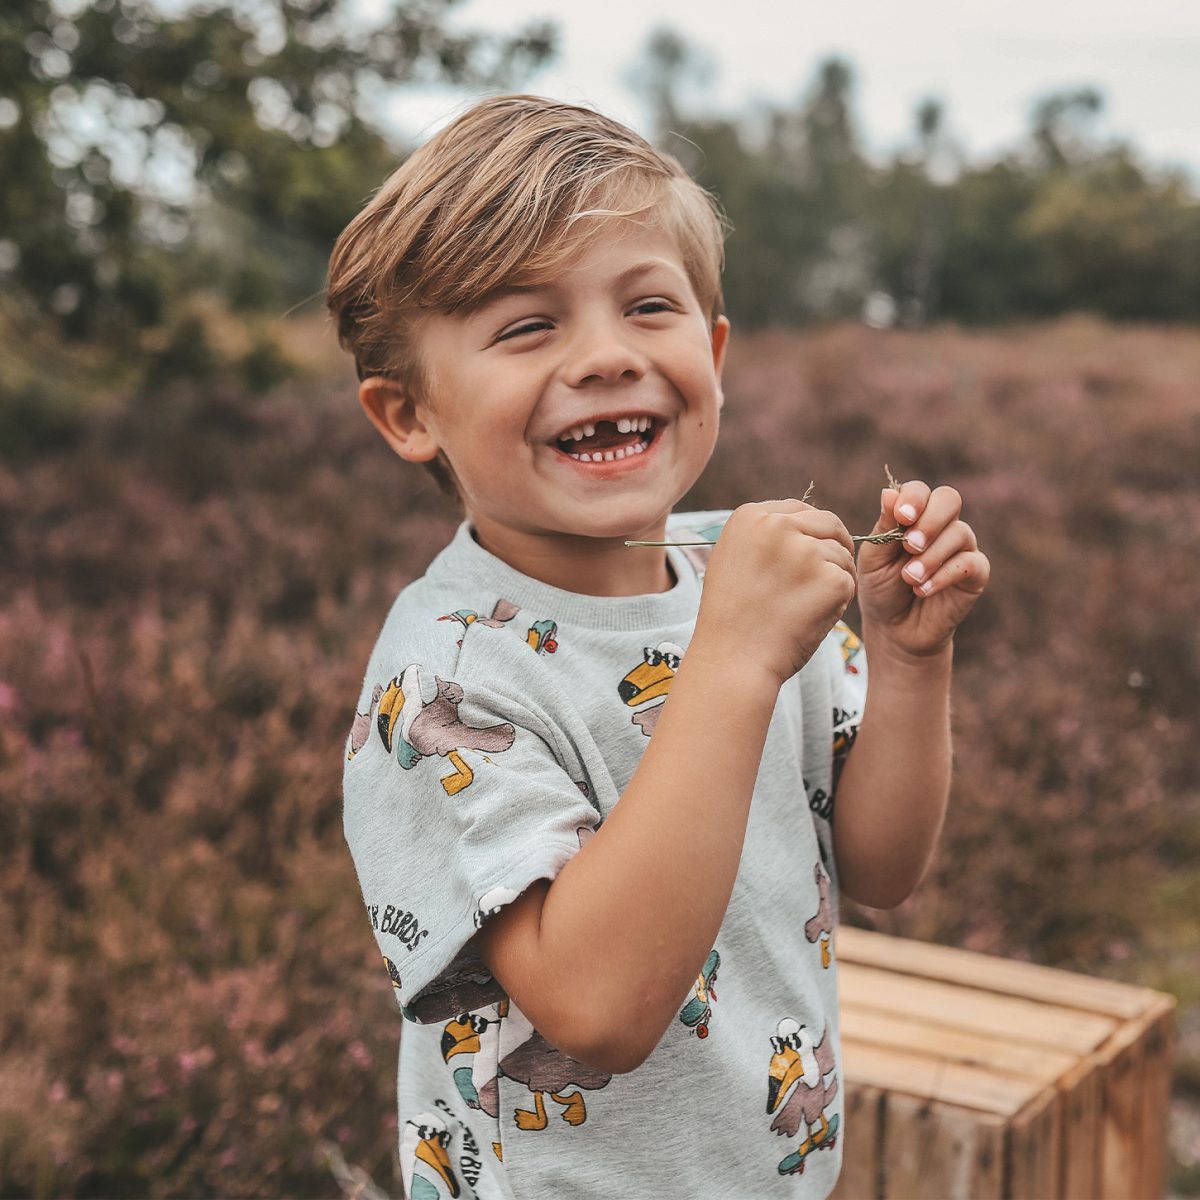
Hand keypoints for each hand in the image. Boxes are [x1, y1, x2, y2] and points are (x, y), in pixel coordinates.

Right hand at [694, 499, 856, 686]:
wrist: (733, 659)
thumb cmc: (731, 616)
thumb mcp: (731, 559)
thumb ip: (763, 534)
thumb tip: (800, 522)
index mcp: (750, 516)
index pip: (799, 509)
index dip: (808, 532)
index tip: (805, 556)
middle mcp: (777, 526)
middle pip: (828, 524)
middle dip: (831, 547)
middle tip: (820, 578)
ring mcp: (806, 551)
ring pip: (841, 554)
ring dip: (833, 577)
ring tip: (804, 605)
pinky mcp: (830, 578)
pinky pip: (848, 580)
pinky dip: (837, 600)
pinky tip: (811, 616)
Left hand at [856, 481, 989, 659]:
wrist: (894, 629)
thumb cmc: (881, 589)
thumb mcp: (874, 559)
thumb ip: (884, 528)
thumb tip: (889, 492)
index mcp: (914, 517)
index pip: (920, 491)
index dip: (914, 498)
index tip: (901, 517)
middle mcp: (941, 526)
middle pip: (949, 499)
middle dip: (930, 520)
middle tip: (910, 546)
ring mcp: (961, 547)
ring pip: (959, 533)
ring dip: (931, 557)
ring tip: (910, 579)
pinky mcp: (975, 573)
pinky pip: (970, 562)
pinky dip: (944, 575)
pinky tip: (923, 590)